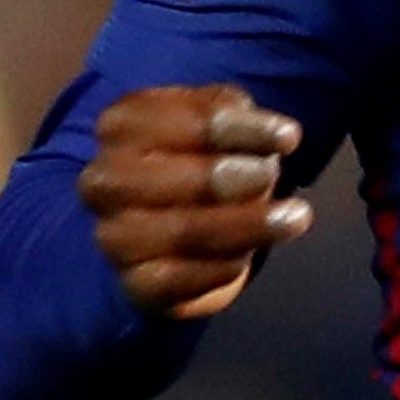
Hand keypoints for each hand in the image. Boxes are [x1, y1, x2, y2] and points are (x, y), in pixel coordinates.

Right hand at [76, 84, 315, 318]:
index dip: (243, 130)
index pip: (187, 123)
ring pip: (186, 232)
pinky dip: (224, 267)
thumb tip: (272, 133)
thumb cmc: (198, 162)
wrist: (168, 235)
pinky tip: (247, 257)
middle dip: (237, 180)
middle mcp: (105, 179)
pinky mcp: (133, 283)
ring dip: (249, 225)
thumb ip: (237, 116)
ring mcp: (113, 234)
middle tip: (274, 178)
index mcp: (121, 126)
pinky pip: (183, 279)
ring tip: (294, 217)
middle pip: (183, 179)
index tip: (289, 138)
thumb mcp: (217, 123)